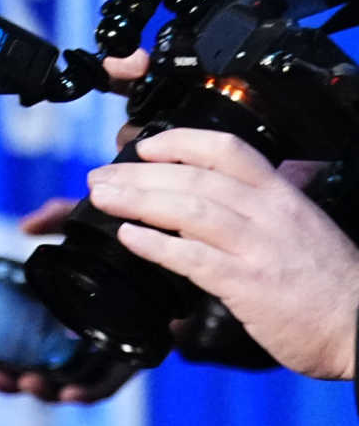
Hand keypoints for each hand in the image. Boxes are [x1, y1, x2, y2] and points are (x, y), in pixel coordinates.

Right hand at [0, 197, 129, 402]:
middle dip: (16, 382)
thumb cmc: (138, 238)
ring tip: (28, 383)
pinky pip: (112, 383)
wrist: (184, 248)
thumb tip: (25, 226)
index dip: (6, 360)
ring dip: (47, 390)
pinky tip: (72, 392)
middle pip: (45, 371)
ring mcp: (110, 349)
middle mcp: (86, 337)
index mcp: (69, 313)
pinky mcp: (137, 356)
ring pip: (73, 382)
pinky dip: (90, 391)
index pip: (30, 347)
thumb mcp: (92, 225)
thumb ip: (58, 218)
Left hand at [85, 128, 358, 380]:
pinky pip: (193, 258)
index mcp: (282, 195)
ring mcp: (259, 248)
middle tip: (99, 177)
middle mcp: (270, 214)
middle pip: (194, 177)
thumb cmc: (327, 282)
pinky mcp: (248, 285)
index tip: (142, 145)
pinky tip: (128, 238)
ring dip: (137, 200)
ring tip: (102, 199)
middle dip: (138, 173)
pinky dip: (156, 245)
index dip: (178, 141)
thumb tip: (212, 195)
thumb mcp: (300, 227)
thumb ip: (259, 208)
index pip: (227, 149)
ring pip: (189, 209)